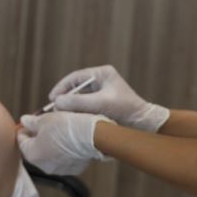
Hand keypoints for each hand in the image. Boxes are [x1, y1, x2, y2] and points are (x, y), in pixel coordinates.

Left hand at [17, 111, 113, 174]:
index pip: (21, 140)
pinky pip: (64, 158)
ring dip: (51, 143)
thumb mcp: (45, 119)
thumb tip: (24, 121)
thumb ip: (31, 122)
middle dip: (38, 136)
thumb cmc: (66, 127)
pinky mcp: (74, 168)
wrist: (91, 135)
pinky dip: (64, 150)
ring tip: (59, 129)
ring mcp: (59, 169)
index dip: (24, 128)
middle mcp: (44, 166)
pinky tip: (70, 138)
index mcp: (32, 154)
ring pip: (50, 154)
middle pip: (35, 149)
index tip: (29, 121)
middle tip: (45, 123)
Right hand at [49, 65, 169, 132]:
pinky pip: (85, 106)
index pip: (76, 77)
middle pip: (76, 87)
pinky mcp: (103, 104)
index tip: (52, 98)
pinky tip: (73, 119)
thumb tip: (57, 102)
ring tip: (61, 115)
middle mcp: (101, 80)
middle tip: (54, 109)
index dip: (62, 87)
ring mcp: (102, 92)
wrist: (144, 124)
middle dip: (65, 98)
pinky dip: (78, 112)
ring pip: (80, 98)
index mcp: (103, 73)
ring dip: (71, 106)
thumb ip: (79, 102)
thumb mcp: (101, 104)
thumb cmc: (126, 109)